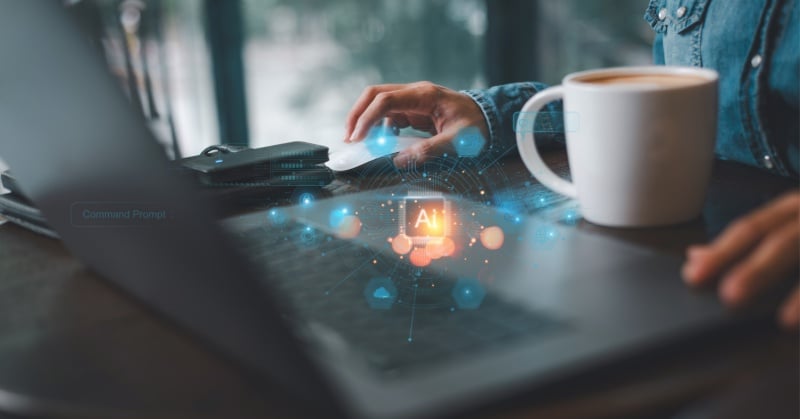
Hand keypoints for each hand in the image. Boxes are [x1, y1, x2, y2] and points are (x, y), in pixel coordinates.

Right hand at [343, 81, 487, 167]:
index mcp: (424, 95)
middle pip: (374, 94)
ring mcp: (413, 100)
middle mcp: (415, 93)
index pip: (385, 100)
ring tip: (357, 143)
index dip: (367, 119)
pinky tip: (377, 143)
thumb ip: (429, 151)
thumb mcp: (457, 142)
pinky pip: (389, 115)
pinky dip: (378, 127)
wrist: (490, 119)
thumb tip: (399, 161)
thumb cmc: (476, 127)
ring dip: (365, 120)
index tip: (357, 139)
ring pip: (378, 103)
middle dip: (357, 114)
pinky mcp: (413, 110)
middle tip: (348, 138)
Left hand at [682, 192, 799, 329]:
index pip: (752, 228)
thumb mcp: (789, 223)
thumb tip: (695, 256)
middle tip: (731, 296)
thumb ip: (747, 242)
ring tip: (785, 320)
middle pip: (785, 241)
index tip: (694, 275)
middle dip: (758, 269)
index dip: (722, 251)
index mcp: (795, 207)